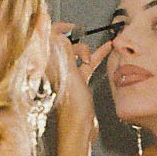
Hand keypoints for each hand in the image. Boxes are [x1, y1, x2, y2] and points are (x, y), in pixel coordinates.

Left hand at [49, 23, 112, 155]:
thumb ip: (63, 51)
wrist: (80, 128)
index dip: (58, 28)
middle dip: (77, 41)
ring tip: (102, 48)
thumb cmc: (73, 105)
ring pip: (77, 53)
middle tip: (86, 48)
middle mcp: (55, 67)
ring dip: (88, 49)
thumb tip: (55, 30)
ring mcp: (67, 74)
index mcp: (50, 64)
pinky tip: (107, 49)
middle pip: (63, 43)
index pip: (48, 38)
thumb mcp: (69, 72)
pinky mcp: (78, 81)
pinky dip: (96, 56)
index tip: (72, 27)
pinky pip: (87, 63)